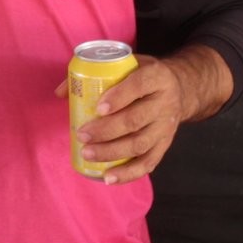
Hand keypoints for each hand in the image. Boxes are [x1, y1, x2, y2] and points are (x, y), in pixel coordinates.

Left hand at [61, 46, 230, 185]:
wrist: (180, 89)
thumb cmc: (142, 75)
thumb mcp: (126, 64)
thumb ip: (94, 72)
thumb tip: (61, 92)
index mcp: (156, 77)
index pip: (138, 85)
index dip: (119, 97)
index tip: (98, 109)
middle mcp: (164, 103)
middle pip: (136, 120)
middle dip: (106, 130)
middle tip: (82, 135)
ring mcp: (166, 127)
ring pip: (140, 143)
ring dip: (112, 152)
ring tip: (88, 154)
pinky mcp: (165, 144)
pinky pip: (149, 162)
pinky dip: (129, 173)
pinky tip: (108, 178)